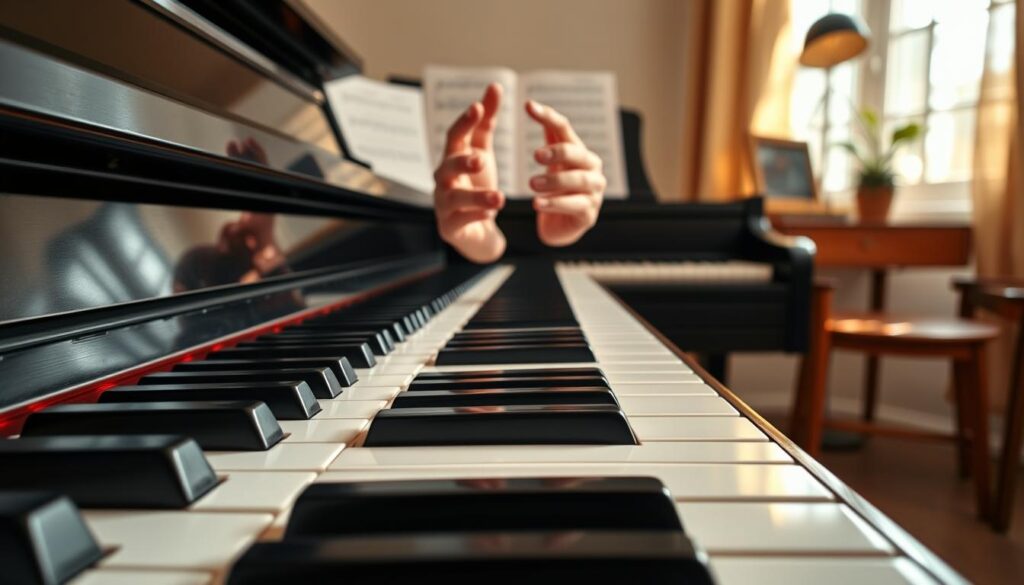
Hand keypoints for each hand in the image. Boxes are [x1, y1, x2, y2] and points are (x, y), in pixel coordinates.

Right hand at [433, 83, 506, 263]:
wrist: (476, 229)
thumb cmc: (476, 185)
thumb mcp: (484, 152)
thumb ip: (486, 122)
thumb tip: (494, 87)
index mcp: (452, 158)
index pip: (455, 136)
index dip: (465, 122)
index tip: (477, 107)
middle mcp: (444, 179)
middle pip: (447, 167)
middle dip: (463, 162)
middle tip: (482, 159)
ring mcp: (443, 204)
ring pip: (455, 198)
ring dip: (477, 196)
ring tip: (499, 198)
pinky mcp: (449, 227)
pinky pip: (461, 220)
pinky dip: (476, 216)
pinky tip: (492, 215)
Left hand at [526, 100, 604, 246]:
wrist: (561, 225)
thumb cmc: (557, 189)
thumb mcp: (552, 162)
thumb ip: (548, 137)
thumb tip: (531, 104)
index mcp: (580, 152)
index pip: (565, 129)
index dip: (548, 117)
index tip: (528, 106)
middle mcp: (592, 169)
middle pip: (576, 153)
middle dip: (557, 152)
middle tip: (535, 155)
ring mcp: (594, 192)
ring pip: (578, 180)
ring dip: (554, 180)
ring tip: (531, 184)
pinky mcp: (589, 214)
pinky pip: (574, 206)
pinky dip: (555, 204)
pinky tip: (537, 204)